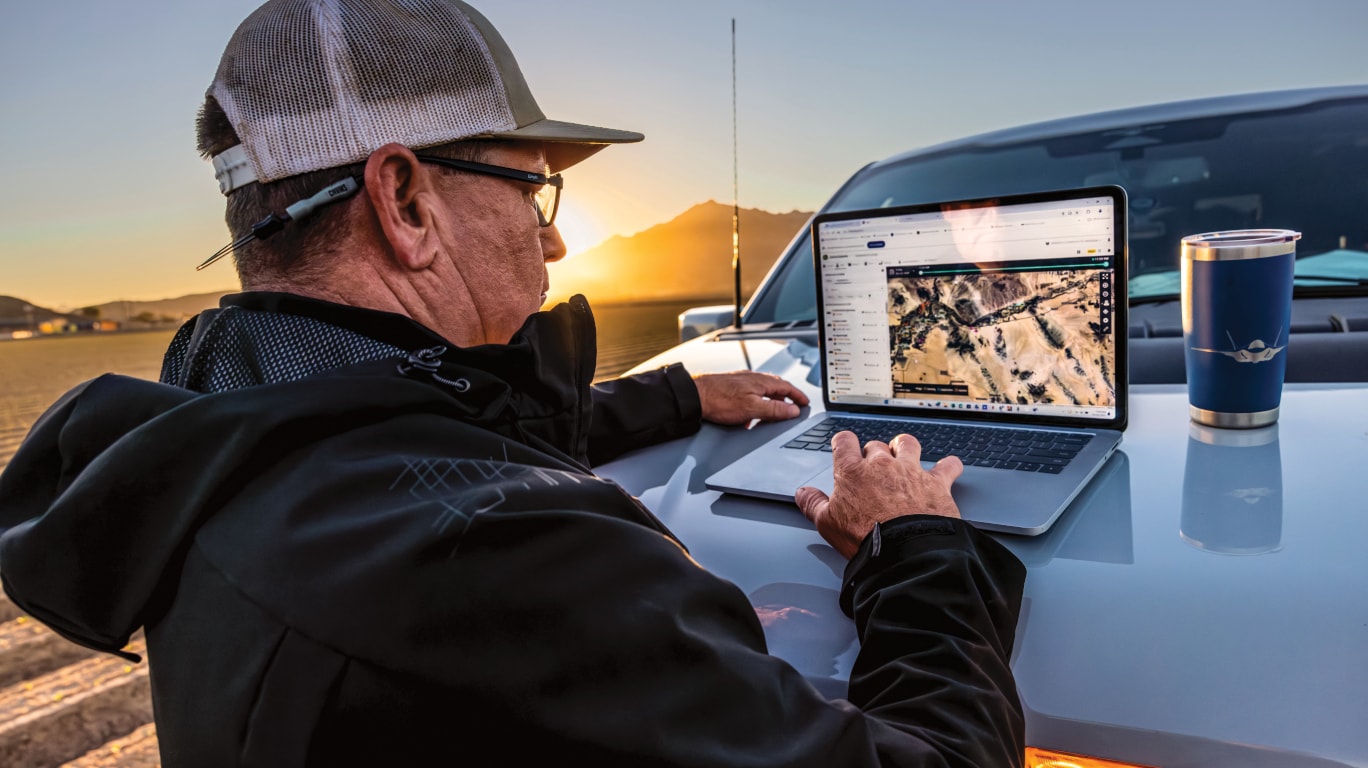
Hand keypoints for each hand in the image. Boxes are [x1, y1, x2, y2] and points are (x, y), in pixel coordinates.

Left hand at [693, 371, 809, 425]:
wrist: (695, 396)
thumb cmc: (720, 400)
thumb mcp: (753, 408)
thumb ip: (775, 409)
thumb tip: (793, 410)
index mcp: (761, 381)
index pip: (787, 387)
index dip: (798, 395)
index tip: (805, 403)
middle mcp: (753, 378)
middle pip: (776, 387)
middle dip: (786, 397)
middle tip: (793, 407)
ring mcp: (742, 382)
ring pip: (763, 390)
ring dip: (771, 401)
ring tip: (773, 412)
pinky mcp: (732, 387)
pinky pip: (751, 394)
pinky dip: (757, 403)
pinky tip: (750, 414)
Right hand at [795, 432, 961, 558]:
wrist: (906, 550)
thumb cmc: (866, 538)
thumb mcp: (827, 524)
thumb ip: (813, 504)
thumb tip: (803, 493)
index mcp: (853, 472)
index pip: (844, 442)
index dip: (843, 442)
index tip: (844, 446)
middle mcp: (882, 465)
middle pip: (876, 445)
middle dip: (874, 452)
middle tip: (872, 465)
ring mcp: (911, 471)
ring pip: (908, 444)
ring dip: (905, 446)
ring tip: (903, 451)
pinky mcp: (937, 484)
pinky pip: (947, 466)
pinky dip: (949, 465)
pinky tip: (950, 466)